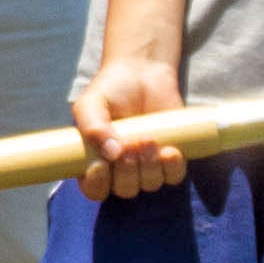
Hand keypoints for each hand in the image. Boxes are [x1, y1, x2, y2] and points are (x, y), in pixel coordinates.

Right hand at [71, 52, 192, 198]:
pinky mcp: (170, 158)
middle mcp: (120, 169)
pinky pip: (173, 176)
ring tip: (148, 138)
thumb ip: (92, 127)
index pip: (94, 189)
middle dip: (128, 170)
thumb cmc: (110, 89)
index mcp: (95, 161)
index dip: (97, 183)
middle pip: (125, 190)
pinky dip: (172, 167)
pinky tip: (170, 150)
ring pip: (150, 184)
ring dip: (150, 166)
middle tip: (130, 143)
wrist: (141, 72)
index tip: (101, 164)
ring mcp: (147, 165)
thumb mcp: (90, 104)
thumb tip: (113, 154)